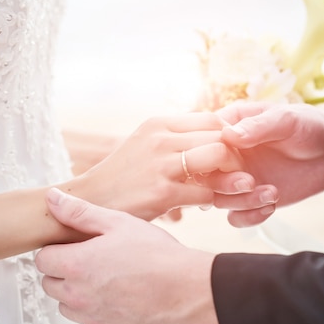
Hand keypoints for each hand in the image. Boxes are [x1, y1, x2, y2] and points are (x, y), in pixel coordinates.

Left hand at [36, 188, 219, 323]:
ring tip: (109, 280)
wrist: (189, 290)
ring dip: (79, 295)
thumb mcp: (118, 222)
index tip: (75, 246)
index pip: (42, 259)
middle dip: (65, 272)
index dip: (58, 249)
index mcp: (75, 265)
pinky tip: (120, 300)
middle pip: (50, 284)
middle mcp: (78, 296)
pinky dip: (99, 316)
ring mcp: (93, 319)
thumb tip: (53, 199)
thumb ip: (80, 213)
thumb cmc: (158, 255)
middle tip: (94, 260)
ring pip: (69, 308)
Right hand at [58, 112, 256, 220]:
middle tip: (231, 174)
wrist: (89, 202)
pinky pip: (206, 192)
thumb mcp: (145, 144)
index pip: (211, 119)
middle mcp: (161, 138)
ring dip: (227, 175)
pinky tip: (201, 204)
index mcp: (158, 123)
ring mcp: (161, 165)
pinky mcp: (162, 193)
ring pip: (218, 157)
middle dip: (234, 157)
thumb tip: (213, 134)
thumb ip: (175, 137)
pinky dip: (210, 200)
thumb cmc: (123, 175)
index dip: (228, 137)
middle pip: (220, 136)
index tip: (229, 155)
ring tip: (219, 186)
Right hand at [211, 101, 323, 226]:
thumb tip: (228, 135)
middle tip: (249, 181)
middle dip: (223, 183)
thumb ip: (258, 127)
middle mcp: (227, 156)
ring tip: (271, 193)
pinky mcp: (251, 198)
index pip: (201, 144)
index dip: (208, 155)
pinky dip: (249, 217)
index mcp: (228, 128)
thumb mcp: (285, 119)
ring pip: (218, 199)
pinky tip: (271, 206)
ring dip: (241, 201)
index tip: (232, 159)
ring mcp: (237, 178)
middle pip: (204, 177)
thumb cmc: (309, 124)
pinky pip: (235, 217)